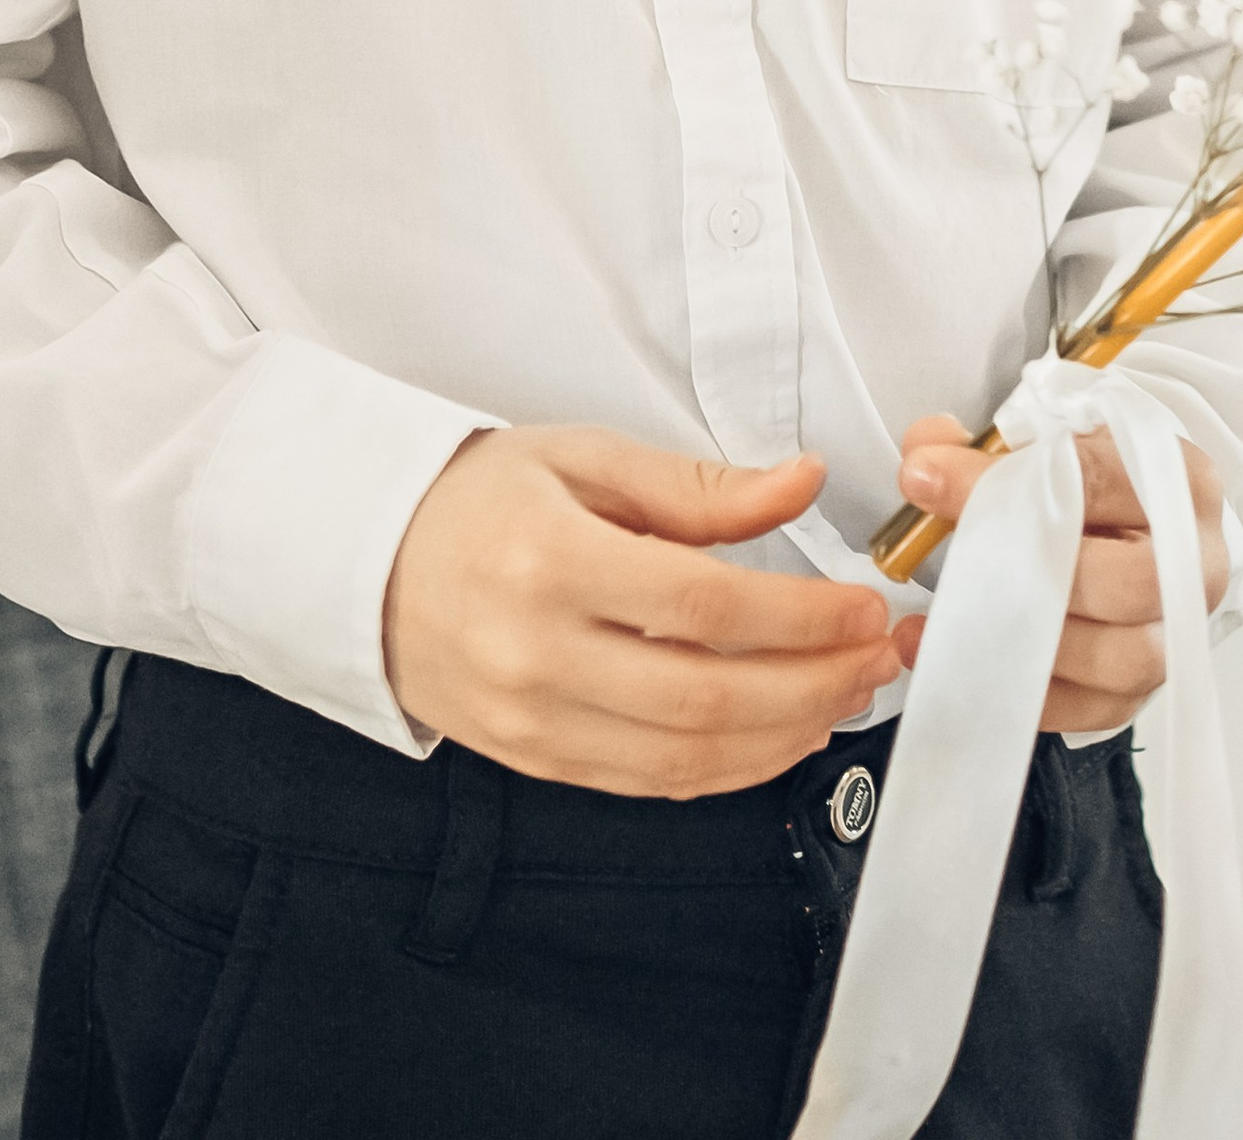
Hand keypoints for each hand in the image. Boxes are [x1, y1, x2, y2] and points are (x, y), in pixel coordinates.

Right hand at [384, 427, 895, 797]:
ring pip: (685, 758)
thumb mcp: (582, 458)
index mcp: (548, 561)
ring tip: (842, 696)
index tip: (860, 607)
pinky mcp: (535, 761)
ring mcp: (533, 721)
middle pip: (705, 697)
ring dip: (784, 738)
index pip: (701, 605)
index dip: (798, 615)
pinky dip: (727, 770)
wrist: (368, 562)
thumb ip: (697, 486)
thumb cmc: (476, 500)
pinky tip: (776, 736)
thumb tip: (800, 483)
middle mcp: (537, 653)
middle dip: (812, 684)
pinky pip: (649, 783)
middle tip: (874, 659)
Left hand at [887, 412, 1229, 732]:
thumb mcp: (1047, 443)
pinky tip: (971, 668)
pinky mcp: (1144, 689)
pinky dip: (1029, 693)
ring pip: (1120, 658)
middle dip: (1029, 571)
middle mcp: (1194, 562)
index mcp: (1176, 478)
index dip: (1001, 481)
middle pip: (1128, 582)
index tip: (926, 481)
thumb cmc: (1089, 484)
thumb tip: (926, 464)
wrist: (1133, 531)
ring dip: (1029, 642)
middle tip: (952, 559)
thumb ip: (982, 448)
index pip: (1093, 477)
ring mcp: (1176, 634)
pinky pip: (1095, 709)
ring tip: (951, 622)